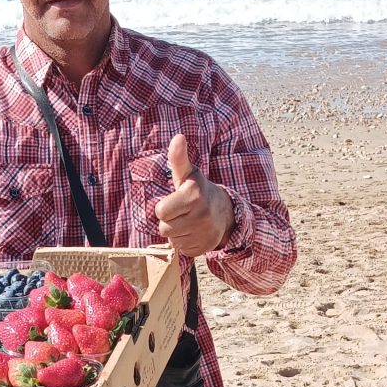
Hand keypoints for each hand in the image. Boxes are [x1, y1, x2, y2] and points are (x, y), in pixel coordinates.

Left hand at [154, 135, 233, 257]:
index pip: (160, 212)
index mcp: (193, 196)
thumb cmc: (199, 190)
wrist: (226, 212)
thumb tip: (178, 137)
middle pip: (164, 228)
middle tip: (182, 212)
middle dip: (170, 221)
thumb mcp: (188, 174)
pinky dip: (185, 243)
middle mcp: (200, 216)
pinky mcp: (204, 248)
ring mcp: (204, 234)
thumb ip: (179, 158)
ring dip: (177, 232)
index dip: (164, 207)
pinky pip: (182, 249)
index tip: (176, 201)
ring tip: (189, 221)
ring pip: (173, 240)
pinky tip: (194, 232)